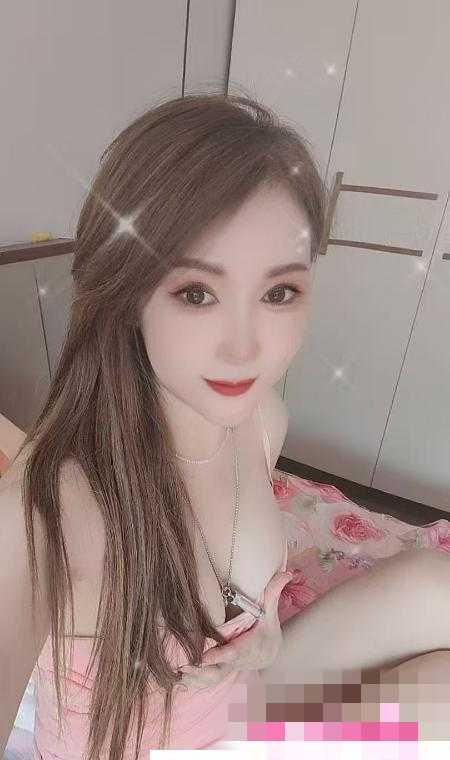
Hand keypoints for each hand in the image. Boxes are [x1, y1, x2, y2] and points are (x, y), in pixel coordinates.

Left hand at [178, 568, 292, 690]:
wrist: (270, 651)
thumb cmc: (266, 628)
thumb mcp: (270, 610)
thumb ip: (273, 592)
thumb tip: (286, 572)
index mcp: (248, 646)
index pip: (234, 652)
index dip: (220, 655)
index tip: (204, 657)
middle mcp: (238, 661)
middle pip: (220, 670)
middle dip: (202, 671)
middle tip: (184, 666)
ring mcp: (229, 669)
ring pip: (212, 678)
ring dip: (195, 678)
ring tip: (178, 672)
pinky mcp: (222, 672)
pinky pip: (208, 682)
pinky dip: (195, 683)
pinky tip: (179, 680)